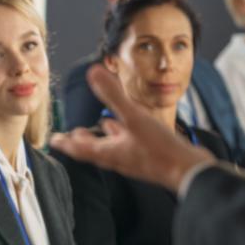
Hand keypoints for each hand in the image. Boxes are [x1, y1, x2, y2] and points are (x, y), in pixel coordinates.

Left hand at [49, 65, 213, 192]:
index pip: (80, 148)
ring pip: (112, 147)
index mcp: (109, 152)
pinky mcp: (149, 158)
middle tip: (70, 135)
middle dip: (81, 142)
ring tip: (98, 127)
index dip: (66, 143)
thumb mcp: (134, 118)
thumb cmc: (161, 149)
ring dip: (103, 138)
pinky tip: (131, 130)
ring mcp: (134, 159)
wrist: (190, 172)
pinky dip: (124, 136)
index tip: (54, 141)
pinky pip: (130, 146)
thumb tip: (93, 72)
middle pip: (93, 149)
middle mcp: (118, 158)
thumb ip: (113, 96)